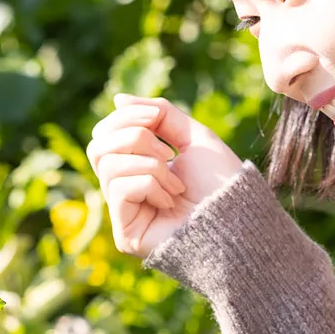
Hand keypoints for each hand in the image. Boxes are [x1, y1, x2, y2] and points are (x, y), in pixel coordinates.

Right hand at [85, 94, 245, 256]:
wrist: (237, 217)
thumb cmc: (220, 180)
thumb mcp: (191, 135)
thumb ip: (158, 113)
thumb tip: (117, 100)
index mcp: (136, 167)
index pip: (105, 134)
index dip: (126, 117)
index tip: (156, 116)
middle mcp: (124, 189)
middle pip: (97, 147)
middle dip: (134, 138)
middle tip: (168, 153)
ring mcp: (122, 213)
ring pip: (108, 166)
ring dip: (151, 166)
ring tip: (177, 185)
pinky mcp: (125, 234)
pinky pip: (119, 188)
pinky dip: (149, 185)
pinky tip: (170, 201)